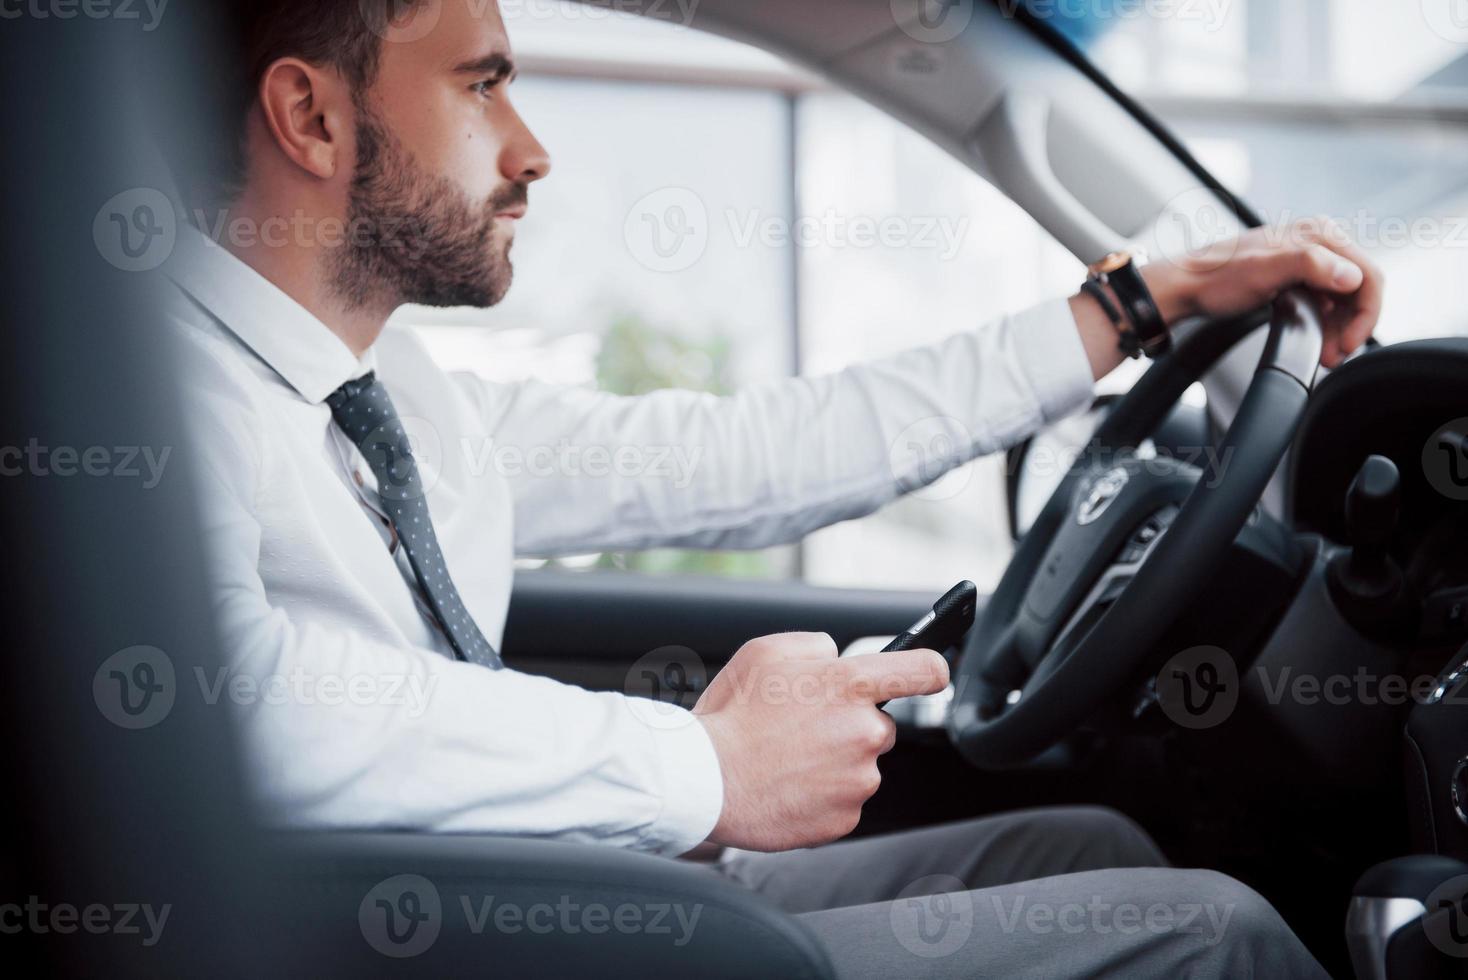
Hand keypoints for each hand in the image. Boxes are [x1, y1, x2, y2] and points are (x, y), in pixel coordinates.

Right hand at [693, 631, 947, 851]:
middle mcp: (865, 730)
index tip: (931, 674)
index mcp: (849, 684)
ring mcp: (858, 778)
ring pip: (861, 764)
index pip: (925, 669)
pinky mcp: (846, 817)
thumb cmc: (730, 713)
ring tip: (787, 759)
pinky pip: (844, 800)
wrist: (705, 778)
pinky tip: (789, 785)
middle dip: (851, 725)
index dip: (932, 669)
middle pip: (881, 724)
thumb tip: (837, 657)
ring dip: (835, 762)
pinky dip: (822, 795)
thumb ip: (817, 646)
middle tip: (803, 729)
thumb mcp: (767, 651)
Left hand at [1144, 218, 1383, 368]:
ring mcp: (1308, 259)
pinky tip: (1315, 341)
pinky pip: (1323, 302)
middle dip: (1351, 326)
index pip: (1368, 275)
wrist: (1185, 286)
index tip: (1348, 344)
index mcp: (1320, 234)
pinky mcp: (1296, 276)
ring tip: (1325, 355)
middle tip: (1334, 356)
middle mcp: (1319, 242)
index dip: (1365, 314)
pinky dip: (1324, 323)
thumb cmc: (1217, 278)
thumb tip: (1351, 276)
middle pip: (1359, 289)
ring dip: (1338, 329)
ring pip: (1342, 299)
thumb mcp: (1265, 271)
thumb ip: (1311, 266)